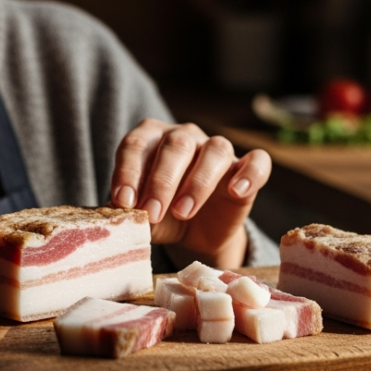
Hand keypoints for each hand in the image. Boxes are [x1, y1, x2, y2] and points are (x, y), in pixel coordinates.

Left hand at [110, 119, 270, 268]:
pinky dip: (250, 173)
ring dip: (198, 182)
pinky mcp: (245, 168)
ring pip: (214, 150)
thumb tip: (113, 217)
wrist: (196, 234)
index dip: (128, 172)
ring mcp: (216, 149)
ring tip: (183, 211)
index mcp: (151, 139)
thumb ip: (128, 212)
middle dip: (161, 181)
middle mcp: (184, 136)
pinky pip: (257, 161)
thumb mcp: (141, 215)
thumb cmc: (162, 214)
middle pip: (175, 146)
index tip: (124, 202)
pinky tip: (236, 191)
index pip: (136, 144)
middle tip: (152, 213)